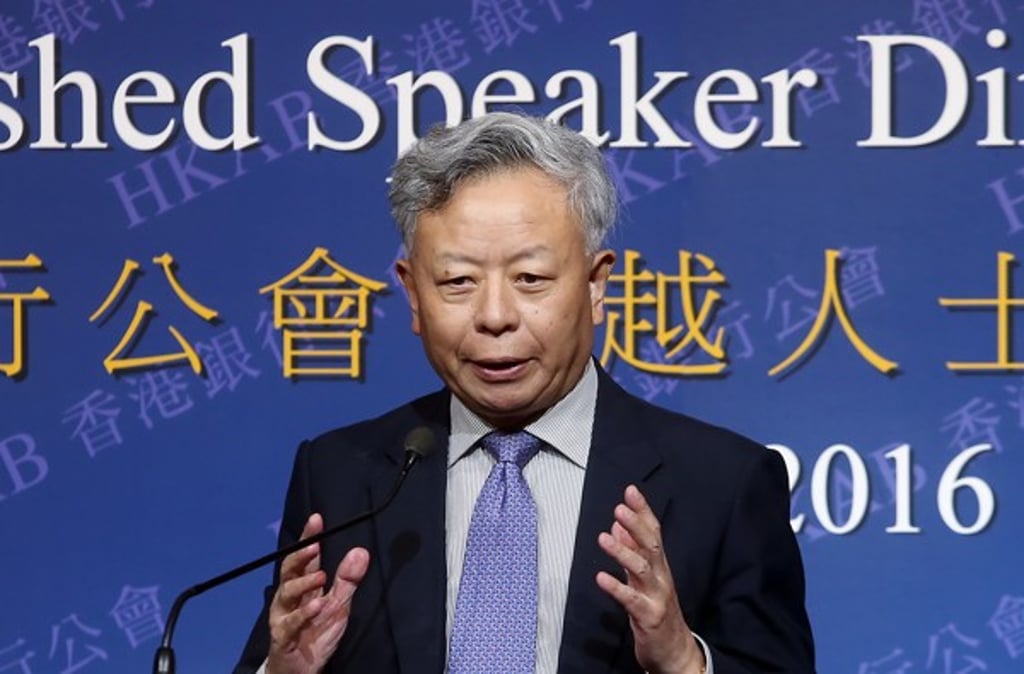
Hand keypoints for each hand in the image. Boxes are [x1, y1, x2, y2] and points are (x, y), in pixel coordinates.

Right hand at [266, 513, 369, 673]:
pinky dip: (303, 613)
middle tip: (314, 544)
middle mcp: (289, 596)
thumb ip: (348, 580)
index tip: (316, 520)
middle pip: (289, 569)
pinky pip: (290, 623)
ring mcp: (283, 615)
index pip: (305, 557)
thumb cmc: (316, 633)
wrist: (300, 669)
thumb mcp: (338, 605)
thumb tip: (360, 552)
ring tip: (320, 575)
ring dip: (303, 582)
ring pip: (287, 592)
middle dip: (301, 555)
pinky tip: (317, 605)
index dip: (309, 537)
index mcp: (303, 586)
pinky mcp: (282, 636)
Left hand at [596, 485, 704, 673]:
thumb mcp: (643, 578)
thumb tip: (617, 525)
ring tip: (603, 537)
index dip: (643, 511)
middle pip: (651, 545)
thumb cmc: (656, 610)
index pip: (653, 532)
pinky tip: (600, 577)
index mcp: (659, 565)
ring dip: (623, 552)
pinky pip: (631, 600)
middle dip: (636, 525)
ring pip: (641, 569)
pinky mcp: (649, 617)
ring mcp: (656, 596)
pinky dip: (616, 588)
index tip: (631, 491)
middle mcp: (660, 577)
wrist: (675, 651)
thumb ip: (632, 550)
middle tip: (620, 508)